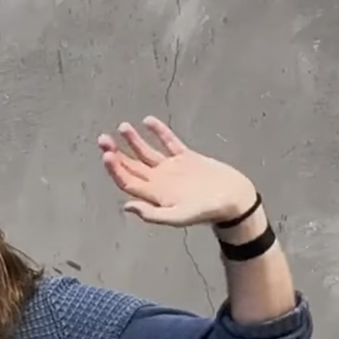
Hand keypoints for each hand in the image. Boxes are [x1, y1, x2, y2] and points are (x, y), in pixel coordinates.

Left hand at [98, 116, 257, 225]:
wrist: (235, 199)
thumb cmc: (208, 212)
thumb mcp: (179, 217)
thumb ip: (153, 214)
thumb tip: (126, 207)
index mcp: (155, 195)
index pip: (127, 181)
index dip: (115, 169)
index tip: (107, 154)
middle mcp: (159, 181)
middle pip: (132, 166)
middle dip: (116, 153)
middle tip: (103, 139)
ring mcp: (172, 168)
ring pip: (147, 152)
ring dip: (134, 140)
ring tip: (122, 127)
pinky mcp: (187, 158)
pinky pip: (169, 142)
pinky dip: (159, 132)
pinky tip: (148, 121)